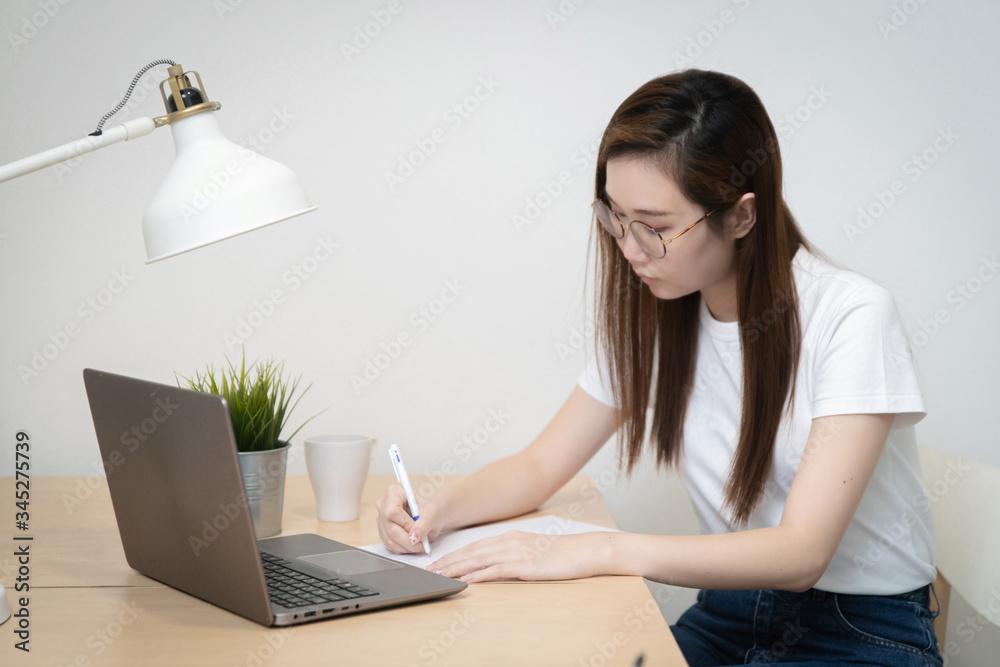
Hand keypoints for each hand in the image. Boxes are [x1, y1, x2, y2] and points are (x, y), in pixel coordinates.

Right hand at [375, 484, 445, 553]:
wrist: (432, 516)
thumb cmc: (431, 509)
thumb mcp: (432, 512)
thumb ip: (424, 523)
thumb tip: (414, 536)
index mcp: (393, 493)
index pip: (393, 512)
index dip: (406, 525)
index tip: (419, 531)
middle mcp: (383, 506)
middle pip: (390, 529)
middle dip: (409, 540)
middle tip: (423, 544)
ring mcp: (381, 521)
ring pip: (390, 541)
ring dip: (407, 547)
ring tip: (420, 543)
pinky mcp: (383, 534)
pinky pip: (391, 547)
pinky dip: (404, 549)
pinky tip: (413, 544)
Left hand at [427, 530, 614, 582]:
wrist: (583, 551)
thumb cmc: (560, 554)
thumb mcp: (531, 551)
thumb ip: (511, 555)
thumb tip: (492, 565)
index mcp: (509, 537)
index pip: (474, 546)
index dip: (454, 555)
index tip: (438, 563)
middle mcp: (509, 541)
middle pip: (471, 552)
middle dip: (449, 561)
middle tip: (430, 570)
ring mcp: (516, 553)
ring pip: (479, 560)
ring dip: (457, 568)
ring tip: (440, 575)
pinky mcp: (524, 565)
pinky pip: (497, 570)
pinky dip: (479, 574)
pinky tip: (467, 579)